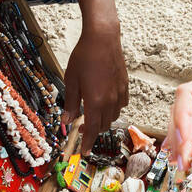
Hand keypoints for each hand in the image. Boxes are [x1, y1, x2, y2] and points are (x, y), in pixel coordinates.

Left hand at [65, 22, 127, 155]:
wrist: (103, 39)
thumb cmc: (84, 57)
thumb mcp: (71, 81)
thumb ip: (70, 103)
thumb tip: (66, 121)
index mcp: (94, 102)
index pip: (91, 130)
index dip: (87, 143)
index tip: (84, 152)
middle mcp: (109, 101)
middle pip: (102, 126)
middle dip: (92, 131)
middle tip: (81, 129)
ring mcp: (119, 94)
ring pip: (112, 117)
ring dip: (102, 121)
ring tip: (93, 115)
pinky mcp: (124, 86)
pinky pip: (121, 106)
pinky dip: (113, 110)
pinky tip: (106, 104)